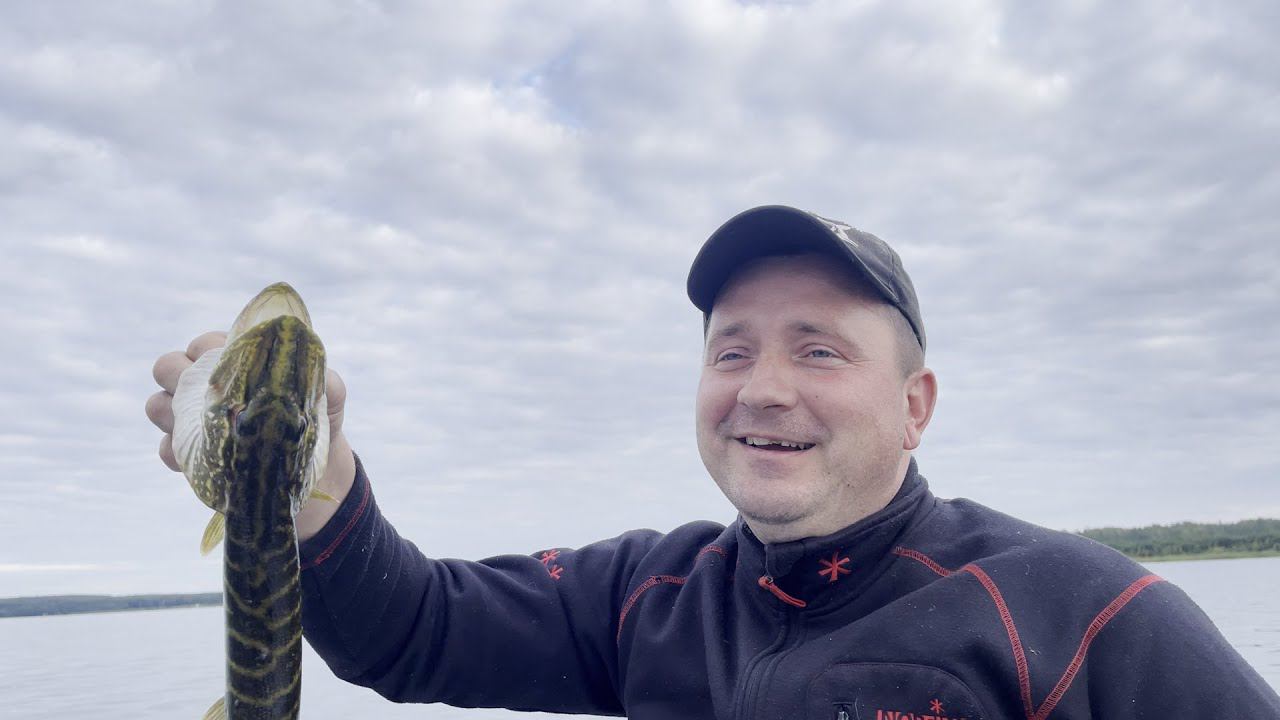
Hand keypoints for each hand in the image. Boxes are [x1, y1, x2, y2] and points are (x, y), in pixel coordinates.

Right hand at [146, 331, 356, 540]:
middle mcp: (206, 387)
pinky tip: (198, 459)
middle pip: (167, 366)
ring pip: (157, 405)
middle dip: (176, 375)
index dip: (206, 348)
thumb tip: (321, 375)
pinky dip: (175, 453)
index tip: (225, 363)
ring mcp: (193, 421)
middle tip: (203, 394)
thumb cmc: (314, 421)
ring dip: (169, 412)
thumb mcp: (328, 399)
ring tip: (201, 426)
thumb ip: (326, 383)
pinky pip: (164, 449)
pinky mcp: (190, 456)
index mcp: (234, 363)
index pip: (203, 343)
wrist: (310, 473)